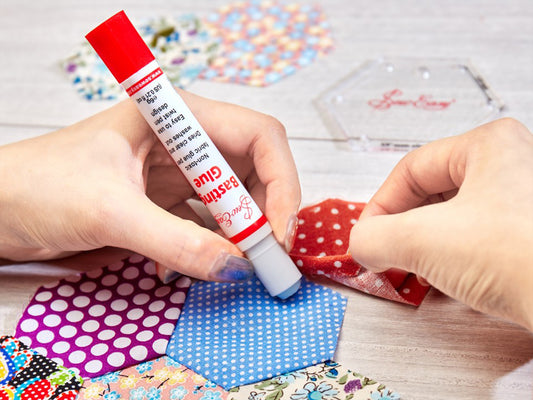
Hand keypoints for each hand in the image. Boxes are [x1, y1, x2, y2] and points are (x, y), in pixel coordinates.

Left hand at [0, 90, 300, 281]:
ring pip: (237, 199)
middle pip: (255, 170)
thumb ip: (177, 243)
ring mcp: (178, 172)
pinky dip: (221, 244)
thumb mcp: (110, 212)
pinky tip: (215, 263)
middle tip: (269, 260)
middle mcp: (187, 141)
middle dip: (268, 213)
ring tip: (247, 266)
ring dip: (247, 233)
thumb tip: (235, 267)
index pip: (258, 136)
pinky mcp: (167, 201)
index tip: (278, 231)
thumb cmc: (37, 186)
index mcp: (178, 116)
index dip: (281, 181)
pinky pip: (211, 222)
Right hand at [349, 118, 532, 329]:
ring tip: (417, 268)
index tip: (367, 237)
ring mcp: (525, 202)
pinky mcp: (530, 237)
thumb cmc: (518, 256)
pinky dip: (455, 258)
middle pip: (432, 193)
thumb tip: (361, 245)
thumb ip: (374, 237)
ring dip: (427, 246)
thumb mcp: (423, 240)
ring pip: (454, 218)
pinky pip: (479, 239)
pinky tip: (451, 279)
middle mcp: (513, 164)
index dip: (379, 205)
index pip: (411, 169)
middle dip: (404, 228)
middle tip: (388, 254)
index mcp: (489, 145)